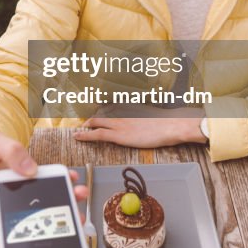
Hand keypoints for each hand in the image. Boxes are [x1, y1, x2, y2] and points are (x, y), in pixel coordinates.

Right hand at [0, 123, 86, 227]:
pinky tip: (69, 178)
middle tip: (69, 216)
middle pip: (17, 214)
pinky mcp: (19, 184)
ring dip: (58, 201)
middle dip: (45, 218)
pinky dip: (55, 185)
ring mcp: (8, 191)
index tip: (27, 230)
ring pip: (32, 204)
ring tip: (77, 195)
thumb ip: (9, 152)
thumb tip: (29, 169)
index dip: (6, 227)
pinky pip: (37, 189)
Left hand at [73, 115, 199, 147]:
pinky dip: (86, 135)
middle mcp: (121, 115)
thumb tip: (142, 123)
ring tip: (77, 131)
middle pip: (99, 116)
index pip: (109, 110)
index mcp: (128, 110)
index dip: (98, 115)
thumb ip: (143, 119)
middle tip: (83, 125)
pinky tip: (78, 136)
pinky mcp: (119, 135)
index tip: (92, 117)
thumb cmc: (165, 124)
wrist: (170, 126)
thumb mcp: (152, 118)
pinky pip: (98, 134)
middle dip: (89, 121)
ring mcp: (119, 124)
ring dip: (85, 127)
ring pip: (95, 123)